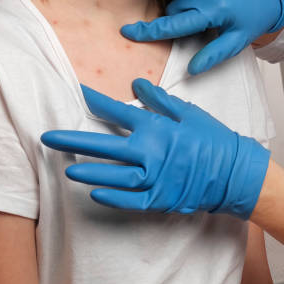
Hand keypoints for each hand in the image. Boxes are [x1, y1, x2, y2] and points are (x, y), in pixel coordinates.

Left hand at [40, 79, 270, 219]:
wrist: (235, 172)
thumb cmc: (213, 139)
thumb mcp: (189, 113)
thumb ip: (159, 99)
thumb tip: (136, 83)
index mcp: (156, 128)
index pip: (117, 112)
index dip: (95, 101)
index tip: (77, 92)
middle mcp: (150, 152)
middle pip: (104, 146)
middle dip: (73, 140)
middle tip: (48, 138)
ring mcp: (154, 178)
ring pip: (113, 176)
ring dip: (89, 172)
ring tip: (68, 169)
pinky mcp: (160, 198)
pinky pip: (130, 201)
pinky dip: (112, 198)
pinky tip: (94, 194)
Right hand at [121, 0, 283, 74]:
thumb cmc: (250, 20)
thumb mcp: (236, 42)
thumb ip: (213, 55)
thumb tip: (192, 69)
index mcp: (215, 10)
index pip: (175, 23)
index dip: (150, 30)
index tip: (128, 32)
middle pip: (174, 7)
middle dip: (180, 17)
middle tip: (202, 20)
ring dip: (184, 1)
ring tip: (206, 4)